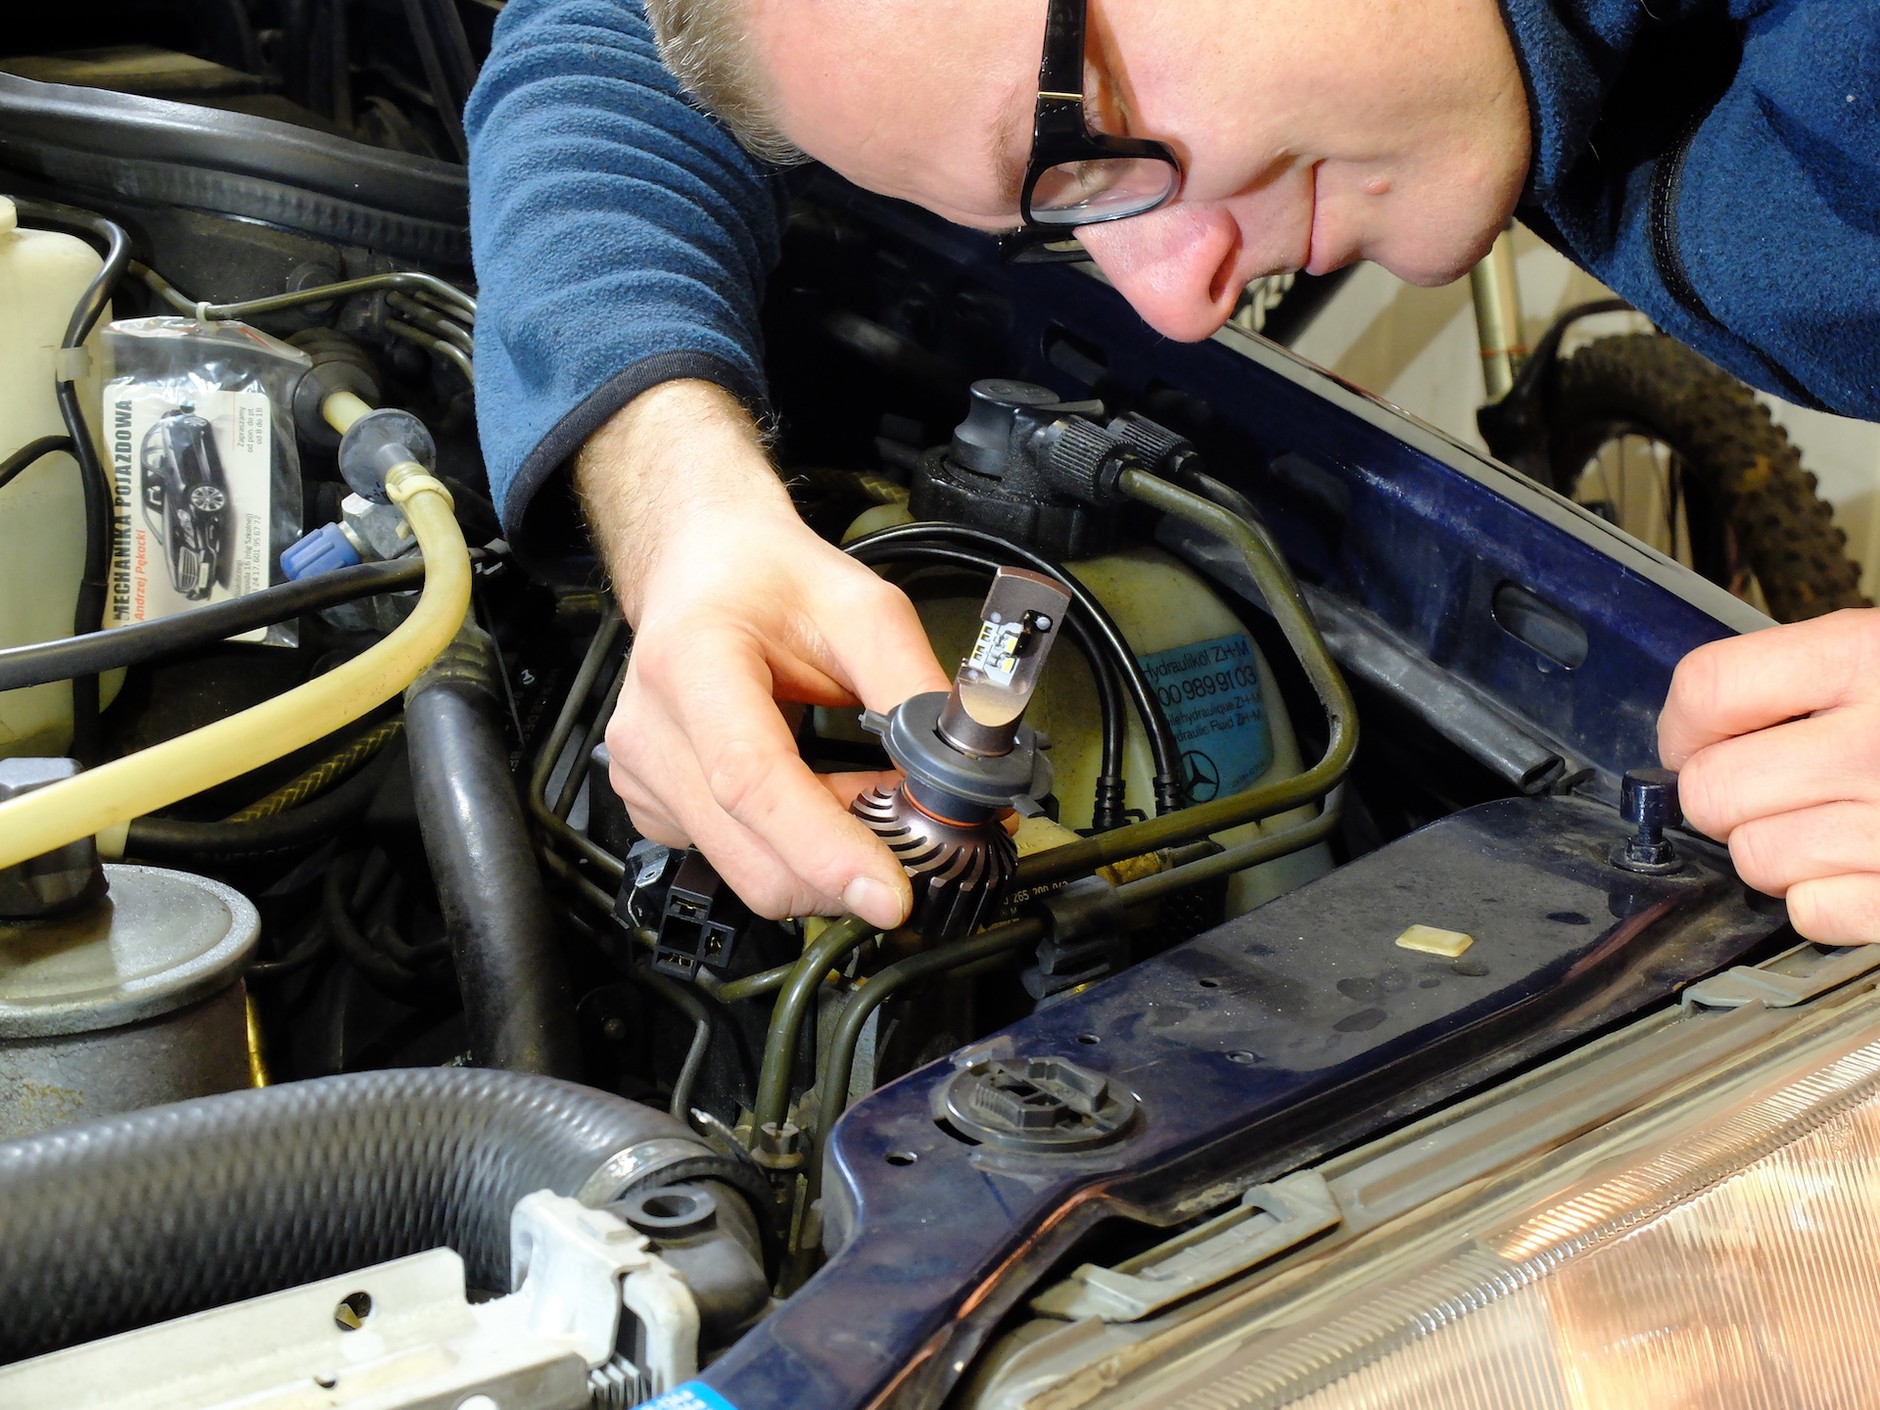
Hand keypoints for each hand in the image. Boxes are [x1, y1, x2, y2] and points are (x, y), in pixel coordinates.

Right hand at [577, 381, 949, 928]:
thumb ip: (914, 688)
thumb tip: (962, 772)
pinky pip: (736, 863)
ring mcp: (643, 776)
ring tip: (870, 795)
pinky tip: (822, 799)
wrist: (704, 566)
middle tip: (918, 828)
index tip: (891, 892)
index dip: (825, 848)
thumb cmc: (770, 579)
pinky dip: (798, 852)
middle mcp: (653, 729)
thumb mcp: (862, 607)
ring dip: (829, 858)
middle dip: (850, 866)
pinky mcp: (654, 809)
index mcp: (692, 660)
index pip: (753, 780)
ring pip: (750, 872)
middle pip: (753, 853)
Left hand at [1659, 607, 1879, 942]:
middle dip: (1730, 797)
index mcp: (1870, 657)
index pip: (1708, 688)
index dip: (1685, 724)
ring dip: (1781, 851)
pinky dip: (1829, 901)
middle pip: (1712, 787)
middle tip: (1775, 789)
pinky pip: (1812, 912)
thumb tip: (1701, 722)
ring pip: (1755, 857)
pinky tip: (1867, 867)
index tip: (1695, 740)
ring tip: (1837, 824)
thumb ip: (1806, 676)